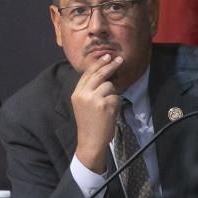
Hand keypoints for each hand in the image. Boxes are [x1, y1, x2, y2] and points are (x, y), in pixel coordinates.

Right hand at [72, 54, 122, 173]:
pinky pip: (116, 97)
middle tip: (120, 59)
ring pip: (110, 86)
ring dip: (113, 95)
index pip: (88, 73)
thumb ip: (89, 90)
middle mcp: (84, 94)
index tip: (107, 56)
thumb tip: (103, 75)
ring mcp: (95, 99)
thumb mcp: (82, 105)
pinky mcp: (105, 105)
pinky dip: (116, 104)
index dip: (98, 63)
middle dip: (111, 65)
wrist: (90, 141)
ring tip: (107, 108)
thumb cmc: (89, 124)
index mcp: (77, 93)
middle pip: (100, 74)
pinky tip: (110, 114)